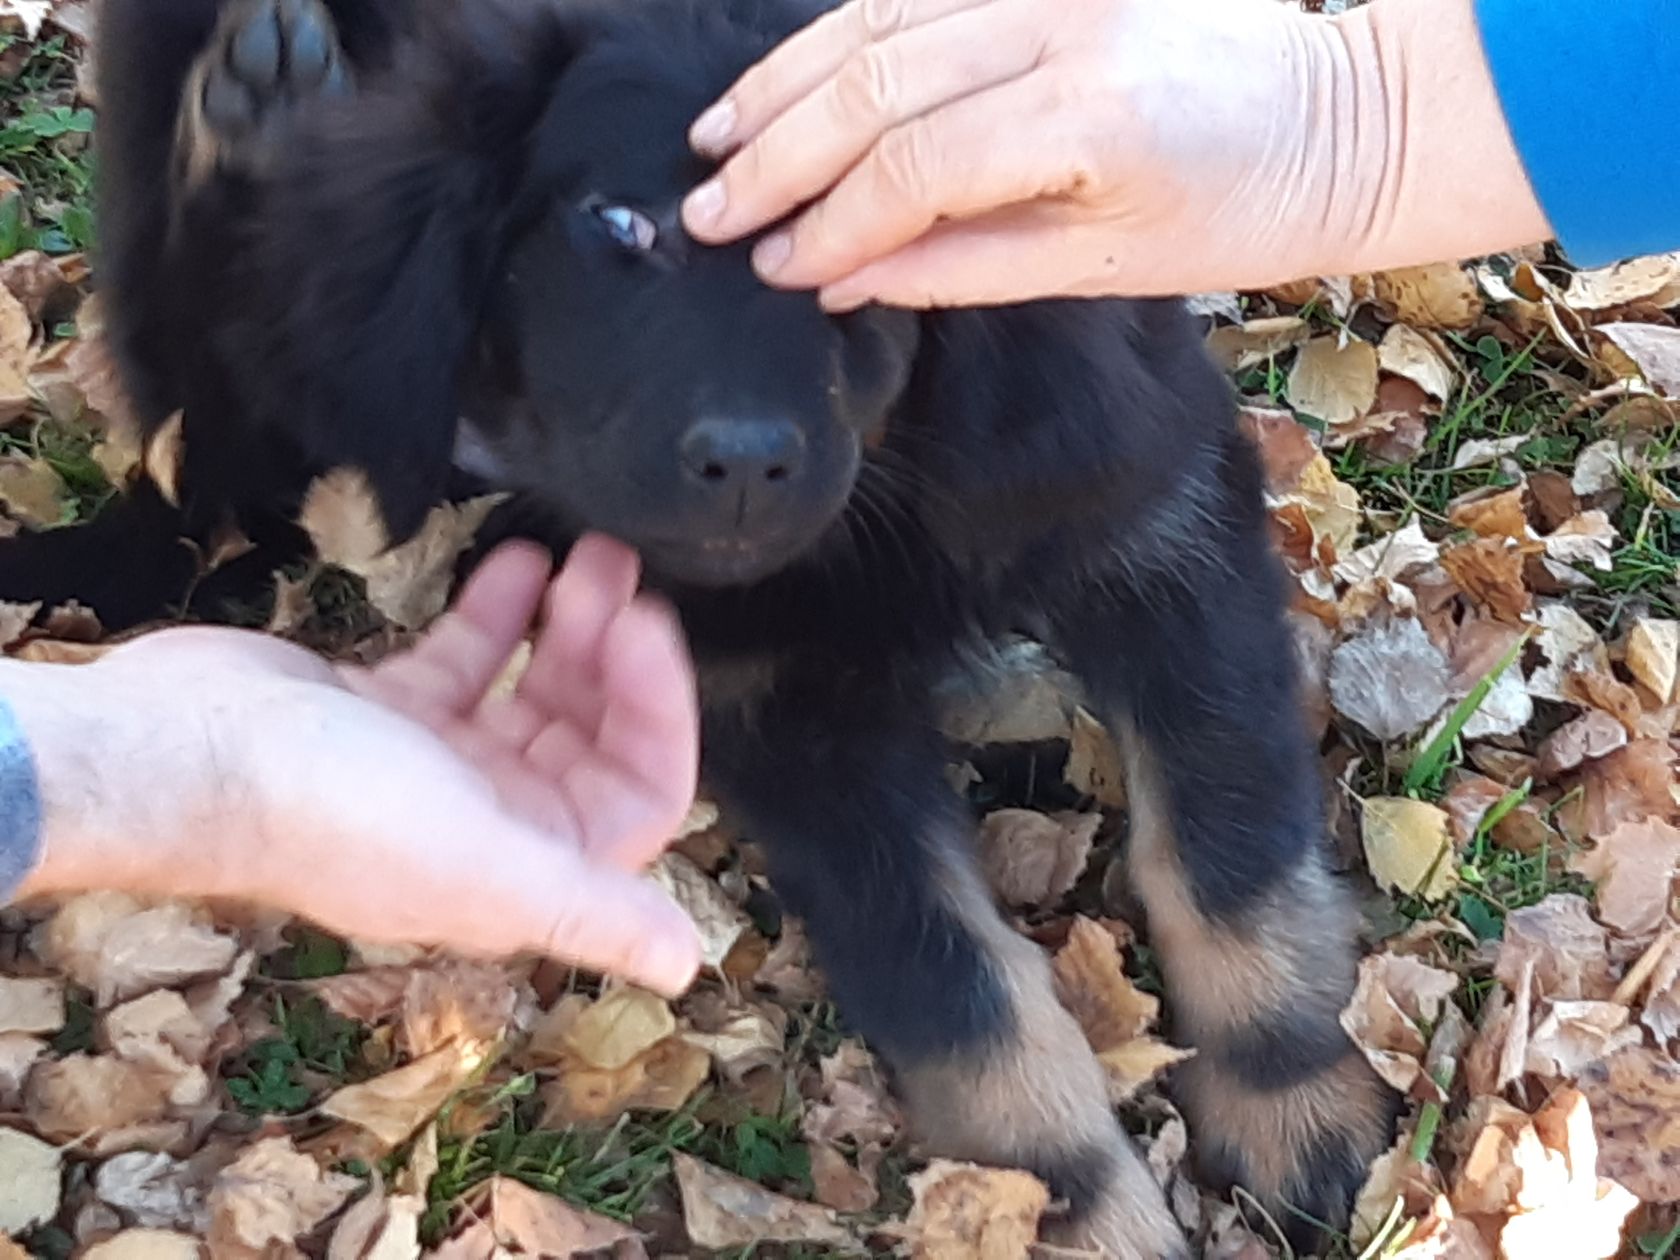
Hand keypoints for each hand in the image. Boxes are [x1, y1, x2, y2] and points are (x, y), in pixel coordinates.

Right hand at [8, 536, 703, 994]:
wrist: (172, 751)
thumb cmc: (320, 811)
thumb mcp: (475, 861)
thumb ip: (585, 908)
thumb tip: (684, 965)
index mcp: (522, 867)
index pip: (640, 796)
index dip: (659, 714)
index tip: (646, 629)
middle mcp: (488, 822)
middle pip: (591, 735)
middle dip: (614, 655)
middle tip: (615, 572)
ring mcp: (435, 763)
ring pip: (535, 691)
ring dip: (566, 626)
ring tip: (584, 555)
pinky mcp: (387, 711)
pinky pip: (468, 659)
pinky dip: (497, 614)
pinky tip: (516, 563)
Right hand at [680, 0, 1549, 308]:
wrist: (1340, 119)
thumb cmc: (1240, 212)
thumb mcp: (1103, 269)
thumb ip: (961, 267)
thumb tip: (840, 280)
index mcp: (1088, 117)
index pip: (911, 169)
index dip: (826, 224)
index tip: (769, 269)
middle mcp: (1062, 25)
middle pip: (875, 83)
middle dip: (777, 154)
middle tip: (706, 211)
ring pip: (878, 18)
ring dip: (786, 83)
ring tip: (715, 140)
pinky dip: (841, 33)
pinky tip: (791, 78)